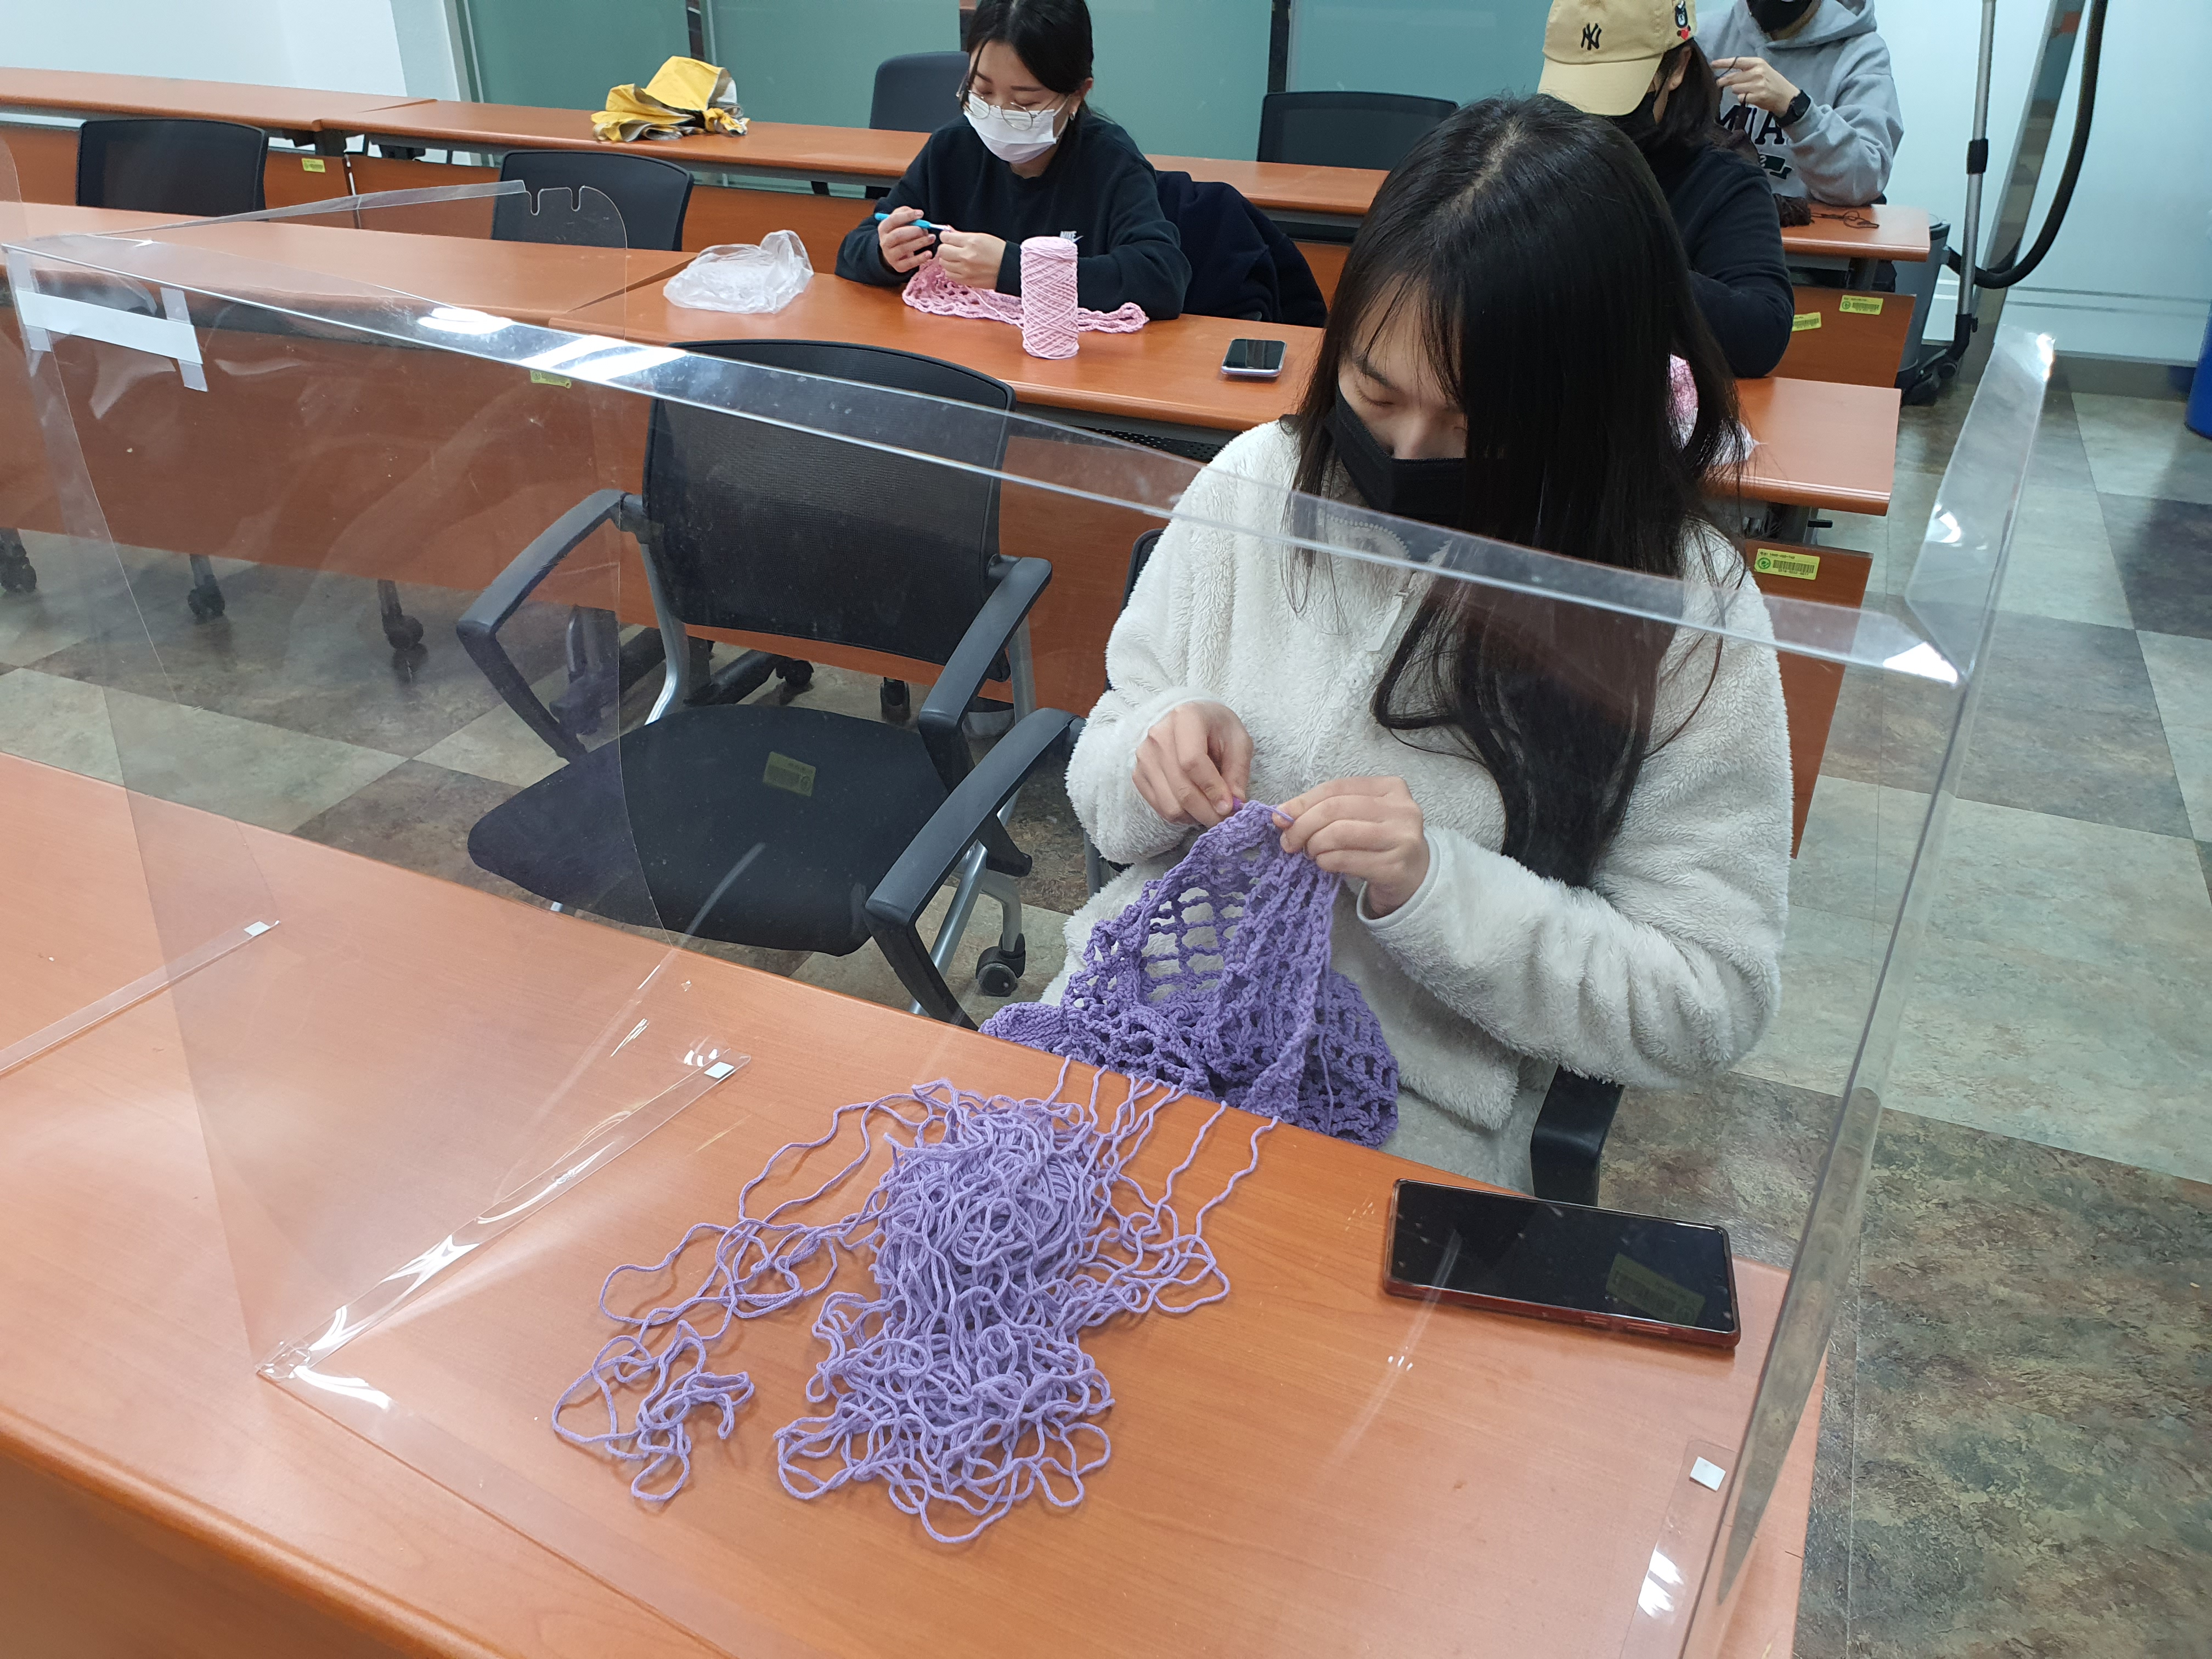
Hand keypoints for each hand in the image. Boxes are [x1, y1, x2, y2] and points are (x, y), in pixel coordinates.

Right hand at [877, 205, 936, 273]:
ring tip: (931, 238)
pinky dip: (921, 258)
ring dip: (920, 242)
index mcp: (884, 228)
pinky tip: (929, 253)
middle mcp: (884, 242)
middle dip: (914, 231)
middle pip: (898, 235)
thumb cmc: (899, 233)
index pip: (893, 220)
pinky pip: (910, 263)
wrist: (894, 253)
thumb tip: (918, 215)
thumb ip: (906, 213)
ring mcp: (890, 255)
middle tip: (925, 230)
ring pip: (904, 248)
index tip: (921, 214)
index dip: (907, 216)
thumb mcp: (900, 221)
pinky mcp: (898, 266)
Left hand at [934, 228, 1006, 288]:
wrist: (1009, 268)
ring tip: (957, 258)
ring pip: (943, 263)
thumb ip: (962, 236)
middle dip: (945, 248)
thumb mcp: (981, 237)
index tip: (948, 238)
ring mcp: (965, 270)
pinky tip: (959, 267)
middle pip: (942, 251)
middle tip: (952, 248)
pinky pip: (949, 274)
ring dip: (948, 260)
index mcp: (971, 242)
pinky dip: (952, 270)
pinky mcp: (966, 280)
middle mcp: (966, 256)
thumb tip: (949, 233)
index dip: (946, 237)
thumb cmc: (998, 252)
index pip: (946, 238)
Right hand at [1134, 701, 1251, 828]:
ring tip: (1212, 810)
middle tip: (1226, 819)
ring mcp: (1145, 756)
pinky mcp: (1138, 774)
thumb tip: (1235, 804)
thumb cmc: (1218, 729)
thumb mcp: (1239, 742)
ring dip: (1195, 816)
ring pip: (1170, 804)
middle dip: (1207, 811)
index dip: (1212, 789)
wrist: (1190, 721)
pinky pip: (1160, 807)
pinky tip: (1194, 806)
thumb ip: (1238, 772)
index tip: (1229, 806)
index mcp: (1185, 718)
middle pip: (1181, 788)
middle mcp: (1158, 736)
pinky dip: (1181, 815)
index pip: (1192, 761)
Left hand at [1275, 778, 1429, 918]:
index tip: (1281, 817)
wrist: (1415, 875)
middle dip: (1303, 825)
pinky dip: (1326, 861)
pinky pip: (1345, 859)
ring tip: (1310, 852)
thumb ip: (1324, 809)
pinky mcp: (1394, 867)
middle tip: (1289, 841)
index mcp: (1391, 787)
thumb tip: (1282, 815)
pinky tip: (1324, 863)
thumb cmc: (1379, 841)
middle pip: (1335, 809)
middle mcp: (1401, 809)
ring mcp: (1401, 838)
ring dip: (1314, 845)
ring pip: (1339, 833)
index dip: (1303, 802)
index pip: (1336, 788)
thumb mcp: (1357, 816)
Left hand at [1711, 56, 1801, 117]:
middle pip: (1732, 77)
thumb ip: (1747, 70)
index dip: (1723, 63)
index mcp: (1757, 63)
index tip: (1712, 64)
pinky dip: (1742, 98)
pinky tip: (1750, 97)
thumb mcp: (1762, 70)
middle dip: (1723, 81)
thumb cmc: (1771, 82)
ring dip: (1737, 91)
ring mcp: (1757, 85)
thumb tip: (1727, 73)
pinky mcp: (1757, 96)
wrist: (1786, 96)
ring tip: (1746, 90)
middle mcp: (1757, 72)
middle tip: (1718, 83)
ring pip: (1735, 88)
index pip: (1737, 61)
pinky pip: (1741, 98)